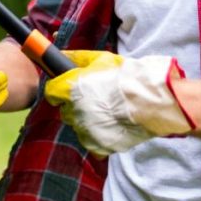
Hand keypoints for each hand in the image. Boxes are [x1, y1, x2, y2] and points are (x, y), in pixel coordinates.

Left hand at [44, 52, 194, 155]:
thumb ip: (77, 58)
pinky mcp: (97, 145)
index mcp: (70, 89)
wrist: (149, 101)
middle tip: (95, 100)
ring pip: (79, 126)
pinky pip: (92, 142)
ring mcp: (85, 130)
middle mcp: (73, 111)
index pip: (51, 93)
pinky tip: (112, 126)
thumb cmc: (125, 77)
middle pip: (66, 110)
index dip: (59, 91)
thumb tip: (61, 55)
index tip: (68, 90)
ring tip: (108, 113)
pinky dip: (99, 136)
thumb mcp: (101, 60)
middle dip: (76, 106)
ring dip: (88, 121)